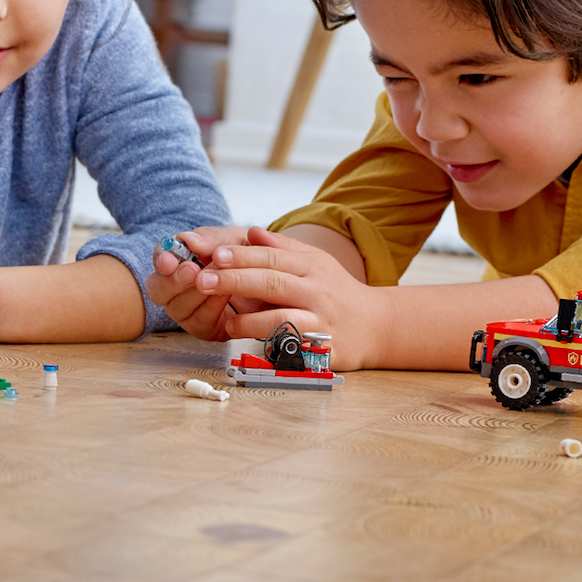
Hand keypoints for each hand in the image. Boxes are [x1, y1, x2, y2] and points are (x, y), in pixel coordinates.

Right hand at [147, 226, 266, 340]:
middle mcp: (176, 289)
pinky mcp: (205, 328)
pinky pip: (199, 322)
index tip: (169, 261)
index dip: (161, 259)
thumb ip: (211, 238)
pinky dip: (211, 307)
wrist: (270, 276)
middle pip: (158, 290)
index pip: (160, 259)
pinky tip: (225, 294)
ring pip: (178, 308)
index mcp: (179, 260)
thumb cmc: (245, 254)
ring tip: (218, 278)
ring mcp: (188, 311)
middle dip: (174, 281)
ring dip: (196, 293)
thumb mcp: (232, 238)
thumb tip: (189, 240)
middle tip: (193, 270)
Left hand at [194, 228, 387, 370]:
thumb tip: (249, 232)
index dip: (243, 255)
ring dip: (249, 319)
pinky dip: (269, 346)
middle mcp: (317, 290)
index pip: (272, 256)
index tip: (215, 255)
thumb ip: (281, 247)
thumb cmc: (337, 291)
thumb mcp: (315, 262)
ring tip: (227, 321)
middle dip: (235, 280)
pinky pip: (293, 348)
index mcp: (311, 265)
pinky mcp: (324, 349)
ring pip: (282, 317)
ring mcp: (321, 320)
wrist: (377, 325)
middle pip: (272, 282)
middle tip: (203, 280)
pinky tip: (252, 347)